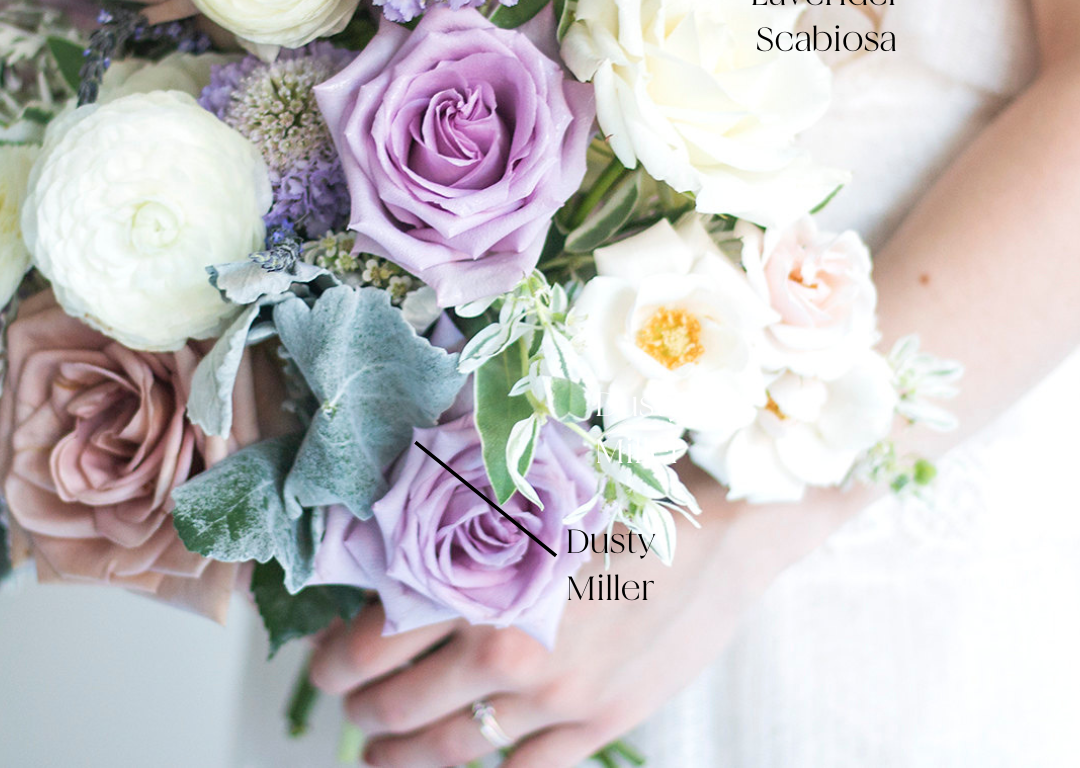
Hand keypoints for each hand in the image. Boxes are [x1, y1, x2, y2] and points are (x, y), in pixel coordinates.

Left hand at [309, 466, 744, 767]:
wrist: (722, 525)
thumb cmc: (627, 493)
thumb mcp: (535, 498)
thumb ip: (469, 536)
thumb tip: (402, 558)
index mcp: (483, 581)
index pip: (373, 640)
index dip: (335, 660)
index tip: (325, 660)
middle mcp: (506, 646)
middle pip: (399, 705)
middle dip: (359, 710)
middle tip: (348, 703)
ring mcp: (553, 697)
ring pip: (448, 752)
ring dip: (401, 758)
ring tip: (378, 756)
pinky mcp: (599, 723)